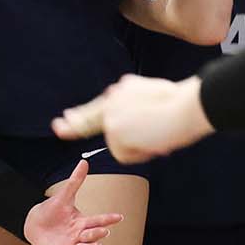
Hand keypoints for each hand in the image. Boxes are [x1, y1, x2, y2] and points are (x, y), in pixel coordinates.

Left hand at [22, 160, 125, 244]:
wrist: (34, 224)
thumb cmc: (52, 210)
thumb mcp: (64, 196)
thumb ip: (75, 181)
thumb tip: (84, 162)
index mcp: (82, 222)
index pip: (98, 220)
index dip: (108, 219)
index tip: (119, 217)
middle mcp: (79, 235)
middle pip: (92, 236)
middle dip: (98, 234)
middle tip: (103, 231)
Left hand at [52, 74, 212, 164]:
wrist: (186, 107)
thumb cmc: (181, 104)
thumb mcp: (154, 98)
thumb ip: (134, 107)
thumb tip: (124, 130)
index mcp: (124, 89)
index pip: (100, 105)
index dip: (81, 114)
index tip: (65, 118)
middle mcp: (113, 99)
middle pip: (90, 119)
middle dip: (71, 126)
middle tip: (58, 126)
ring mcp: (111, 116)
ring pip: (120, 145)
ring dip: (139, 147)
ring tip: (157, 135)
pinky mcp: (114, 132)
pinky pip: (125, 155)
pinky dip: (140, 154)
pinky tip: (152, 141)